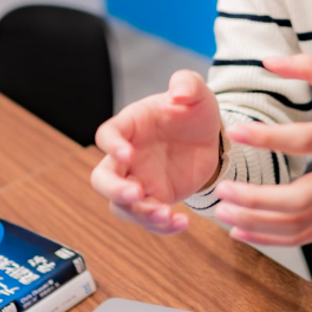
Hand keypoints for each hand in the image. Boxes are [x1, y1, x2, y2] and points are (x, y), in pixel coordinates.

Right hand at [91, 69, 222, 234]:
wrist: (209, 138)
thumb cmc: (193, 111)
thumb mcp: (196, 92)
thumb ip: (187, 84)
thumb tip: (179, 93)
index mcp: (130, 126)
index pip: (107, 135)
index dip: (111, 146)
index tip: (129, 154)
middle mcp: (127, 157)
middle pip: (102, 178)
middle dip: (114, 189)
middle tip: (136, 194)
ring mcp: (138, 181)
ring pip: (121, 206)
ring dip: (138, 214)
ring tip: (166, 215)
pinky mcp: (155, 199)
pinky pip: (149, 220)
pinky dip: (162, 227)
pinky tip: (182, 224)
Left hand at [213, 54, 311, 245]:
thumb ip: (310, 68)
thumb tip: (267, 60)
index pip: (305, 140)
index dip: (269, 137)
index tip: (235, 131)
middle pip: (299, 197)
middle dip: (257, 198)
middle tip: (222, 188)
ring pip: (297, 223)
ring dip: (257, 222)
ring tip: (223, 211)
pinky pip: (301, 237)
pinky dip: (269, 239)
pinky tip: (240, 230)